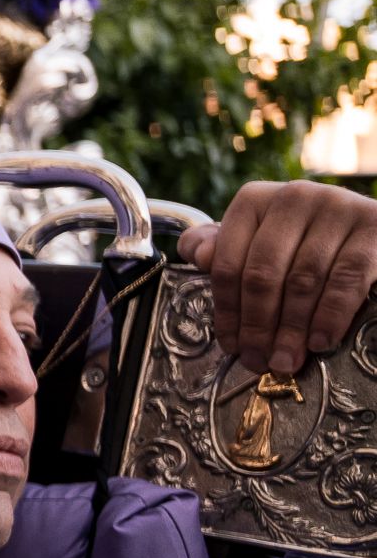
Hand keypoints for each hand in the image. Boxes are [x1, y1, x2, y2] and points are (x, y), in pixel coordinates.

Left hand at [177, 180, 376, 375]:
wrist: (371, 234)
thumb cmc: (305, 244)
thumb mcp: (259, 243)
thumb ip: (224, 250)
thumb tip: (199, 253)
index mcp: (255, 200)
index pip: (228, 263)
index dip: (227, 311)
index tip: (232, 346)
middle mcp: (295, 196)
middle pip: (263, 274)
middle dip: (258, 326)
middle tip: (259, 361)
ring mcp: (338, 207)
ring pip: (303, 280)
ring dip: (292, 329)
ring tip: (286, 361)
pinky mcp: (375, 226)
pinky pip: (346, 279)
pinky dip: (330, 315)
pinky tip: (320, 342)